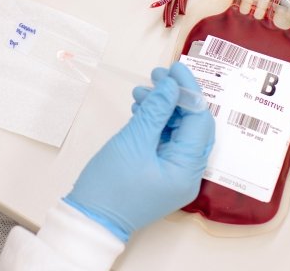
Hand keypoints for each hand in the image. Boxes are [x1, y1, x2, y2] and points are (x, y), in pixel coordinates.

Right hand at [63, 62, 214, 241]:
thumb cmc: (109, 186)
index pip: (200, 120)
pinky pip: (167, 142)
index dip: (188, 90)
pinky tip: (141, 110)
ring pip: (178, 131)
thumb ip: (157, 110)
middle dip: (176, 97)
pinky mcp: (162, 173)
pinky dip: (156, 124)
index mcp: (188, 169)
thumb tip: (171, 85)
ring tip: (141, 94)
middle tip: (156, 76)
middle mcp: (189, 173)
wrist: (89, 221)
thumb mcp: (133, 141)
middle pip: (192, 125)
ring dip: (163, 109)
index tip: (173, 68)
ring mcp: (176, 175)